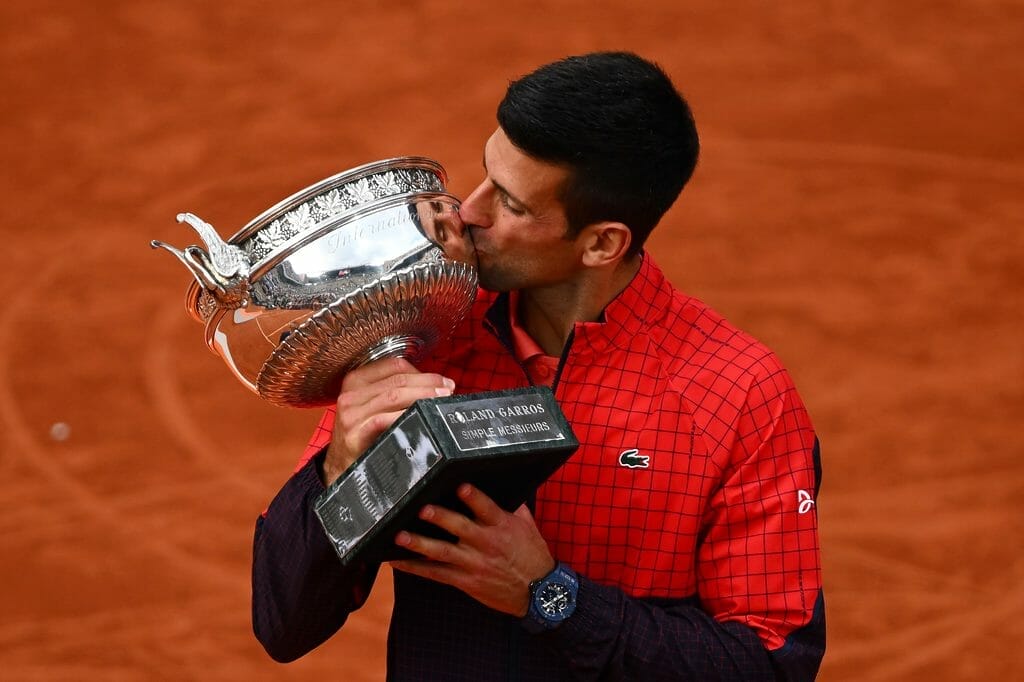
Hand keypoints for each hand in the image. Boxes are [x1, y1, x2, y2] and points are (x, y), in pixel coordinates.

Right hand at [322, 357, 453, 484]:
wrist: (341, 468)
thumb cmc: (364, 436)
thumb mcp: (373, 407)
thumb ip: (395, 392)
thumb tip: (434, 385)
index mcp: (356, 380)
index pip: (394, 366)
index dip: (422, 371)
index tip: (442, 380)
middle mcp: (351, 393)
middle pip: (397, 380)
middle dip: (428, 383)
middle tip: (448, 390)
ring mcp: (350, 413)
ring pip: (393, 396)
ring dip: (422, 397)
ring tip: (440, 400)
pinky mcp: (353, 434)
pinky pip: (383, 420)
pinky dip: (405, 415)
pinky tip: (422, 418)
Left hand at [390, 484, 554, 616]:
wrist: (538, 592)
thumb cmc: (532, 555)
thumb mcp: (527, 526)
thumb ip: (512, 505)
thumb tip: (501, 482)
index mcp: (502, 526)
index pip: (486, 508)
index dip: (473, 497)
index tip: (460, 485)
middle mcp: (486, 543)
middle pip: (460, 528)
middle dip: (440, 518)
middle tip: (421, 508)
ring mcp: (474, 563)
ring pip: (443, 552)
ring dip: (420, 544)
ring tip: (400, 536)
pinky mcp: (466, 581)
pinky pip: (437, 574)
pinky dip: (416, 567)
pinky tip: (398, 560)